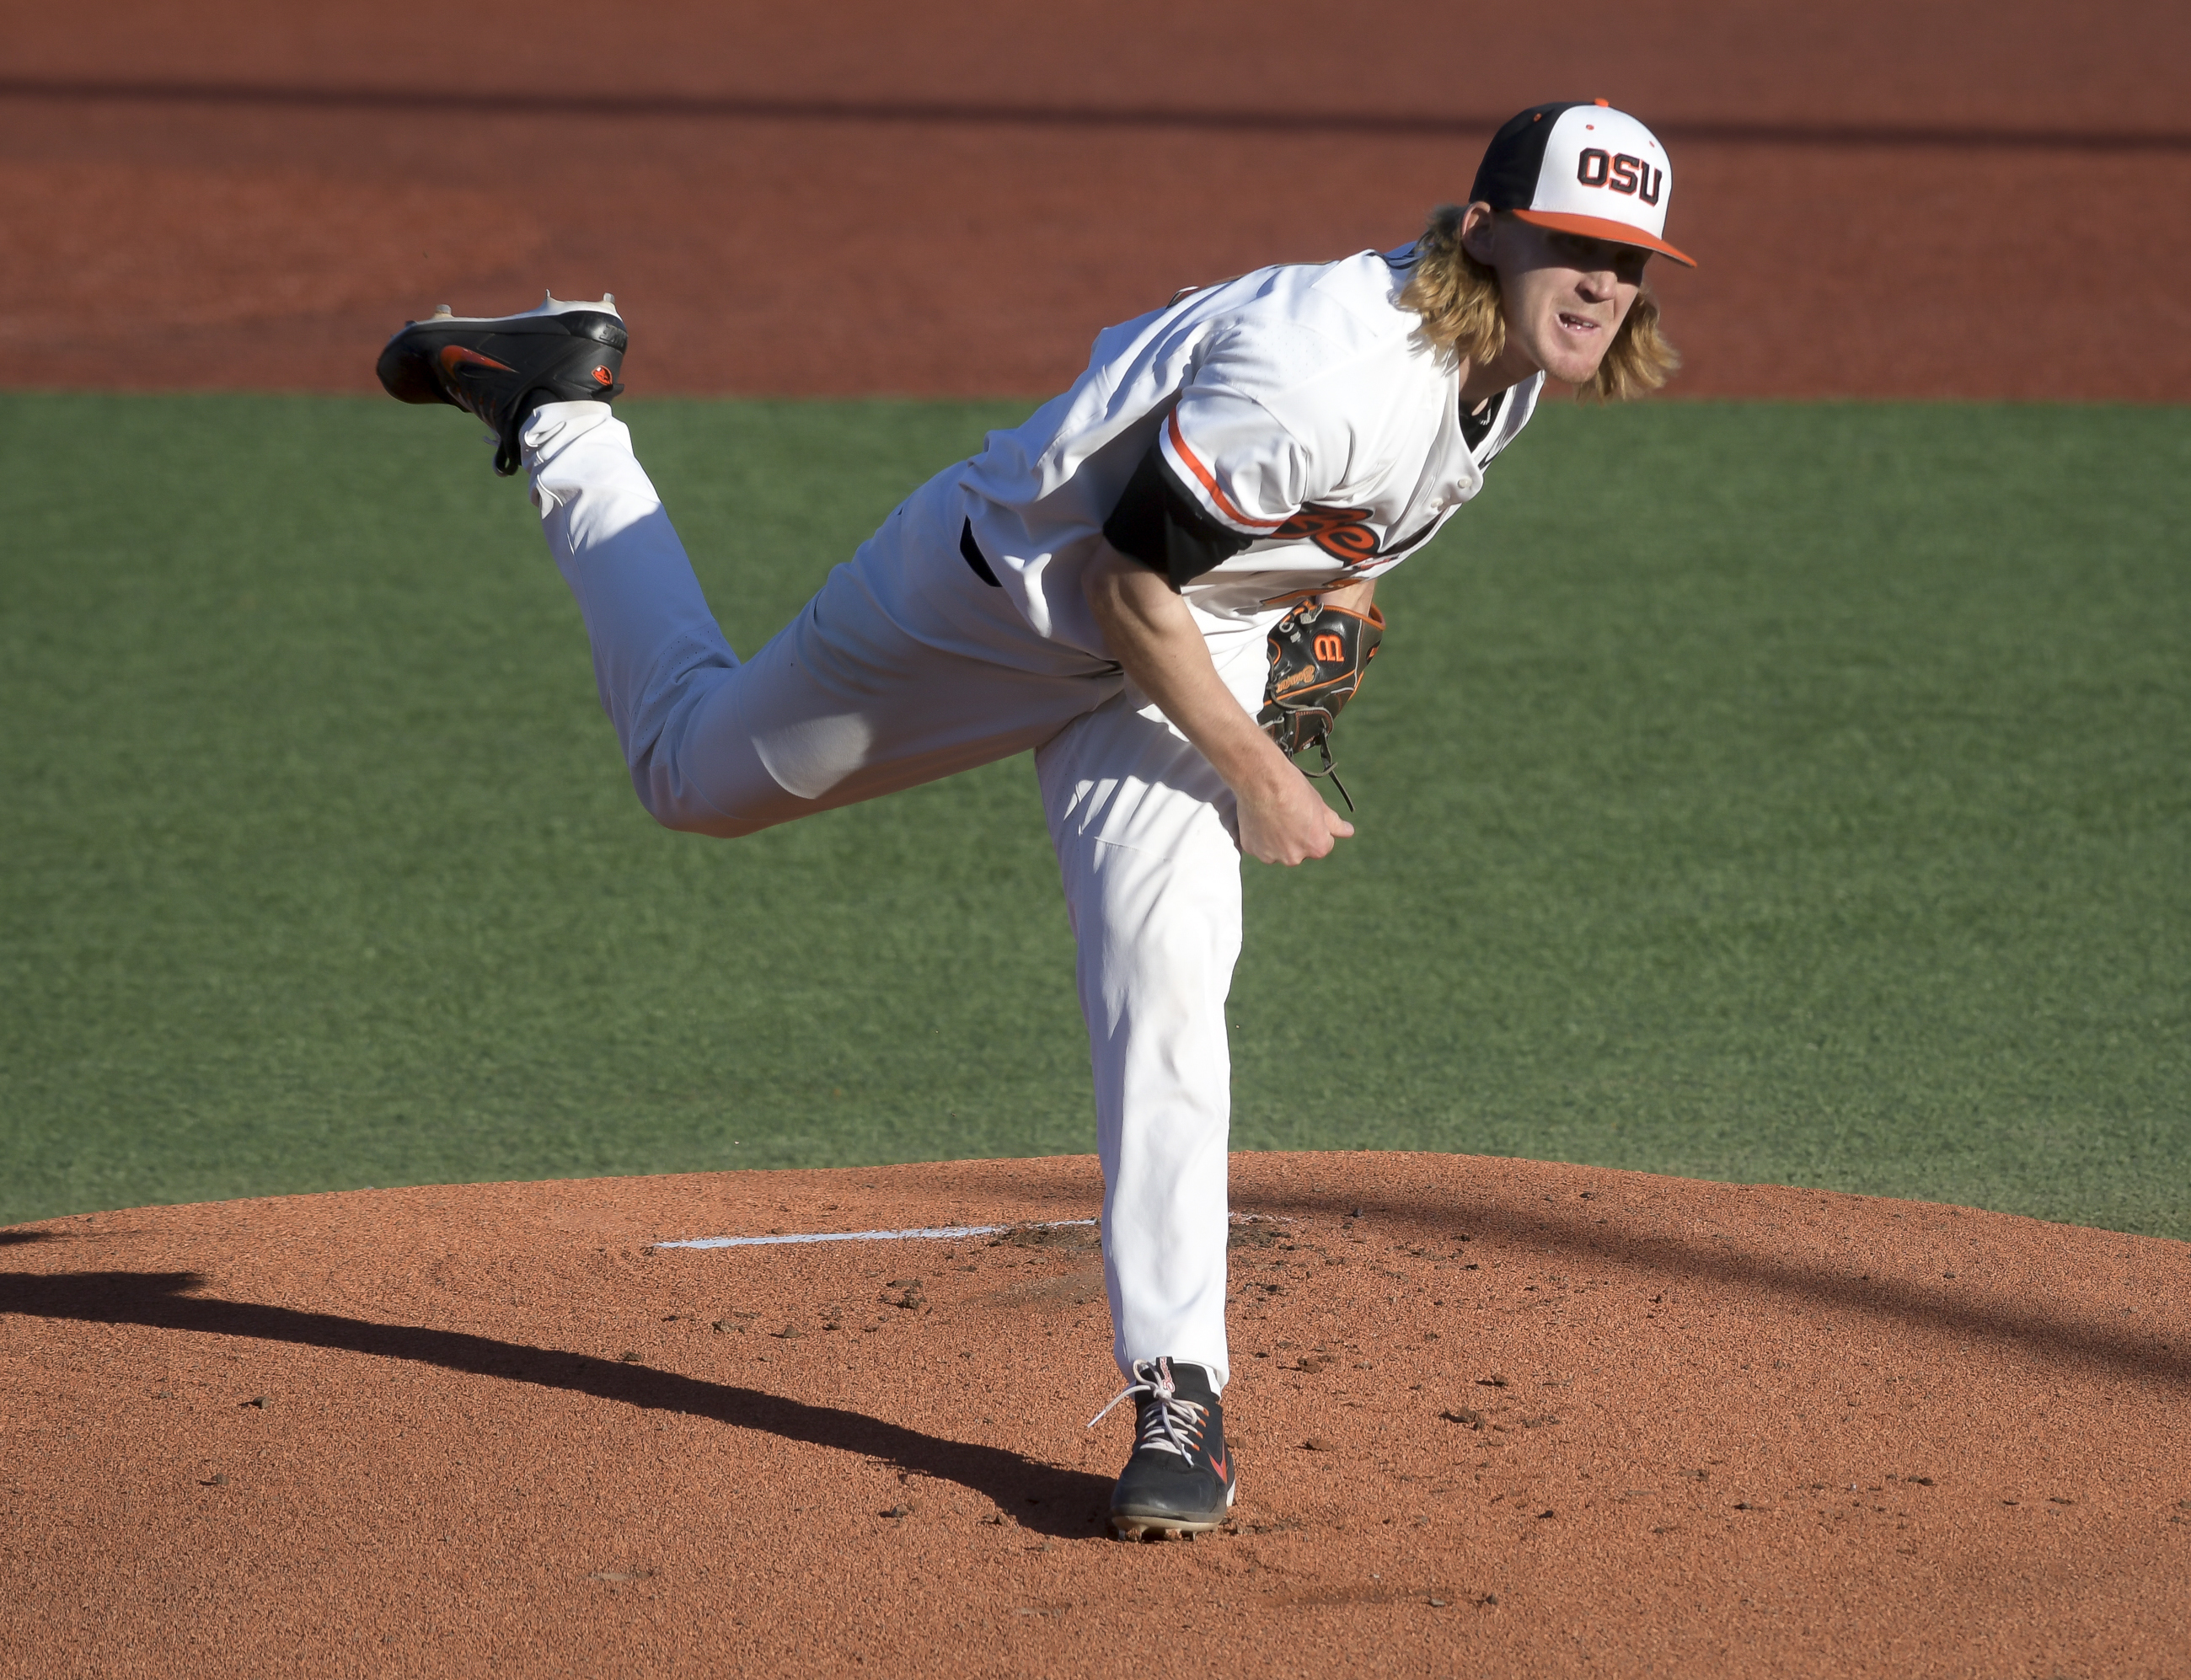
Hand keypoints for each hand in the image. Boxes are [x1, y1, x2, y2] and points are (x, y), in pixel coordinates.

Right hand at [1234, 757, 1354, 865]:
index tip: (1305, 813)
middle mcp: (1295, 858)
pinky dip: (1259, 836)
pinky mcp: (1252, 849)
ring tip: (1272, 814)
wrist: (1262, 779)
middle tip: (1287, 813)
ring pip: (1278, 849)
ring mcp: (1272, 856)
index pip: (1323, 843)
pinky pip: (1259, 846)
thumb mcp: (1320, 805)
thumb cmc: (1294, 789)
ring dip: (1277, 838)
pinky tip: (1259, 817)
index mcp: (1317, 848)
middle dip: (1296, 836)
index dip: (1315, 827)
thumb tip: (1349, 832)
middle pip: (1299, 849)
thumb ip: (1335, 824)